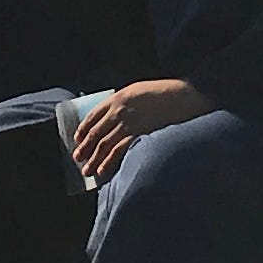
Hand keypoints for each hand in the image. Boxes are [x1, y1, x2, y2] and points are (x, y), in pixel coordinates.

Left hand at [70, 79, 210, 182]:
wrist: (184, 96)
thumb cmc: (164, 93)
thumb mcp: (138, 91)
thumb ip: (124, 103)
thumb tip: (113, 118)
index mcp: (118, 98)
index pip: (93, 115)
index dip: (83, 129)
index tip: (78, 139)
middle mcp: (119, 111)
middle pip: (96, 132)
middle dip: (85, 147)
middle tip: (78, 158)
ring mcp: (129, 123)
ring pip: (104, 144)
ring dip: (94, 159)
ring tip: (87, 170)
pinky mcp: (140, 134)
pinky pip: (119, 151)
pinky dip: (109, 162)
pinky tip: (102, 171)